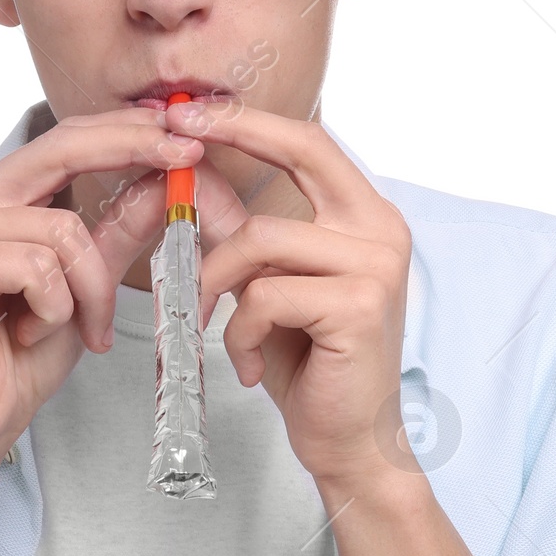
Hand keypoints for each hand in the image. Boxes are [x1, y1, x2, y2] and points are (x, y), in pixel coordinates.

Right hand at [0, 110, 201, 507]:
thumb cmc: (22, 355)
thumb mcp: (87, 283)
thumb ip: (117, 231)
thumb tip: (166, 181)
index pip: (65, 140)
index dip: (126, 130)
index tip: (184, 133)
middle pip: (62, 150)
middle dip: (133, 149)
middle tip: (186, 159)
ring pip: (63, 229)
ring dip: (90, 289)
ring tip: (77, 328)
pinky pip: (38, 269)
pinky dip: (56, 309)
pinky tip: (31, 333)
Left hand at [166, 99, 414, 500]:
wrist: (349, 444)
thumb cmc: (310, 367)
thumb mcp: (267, 289)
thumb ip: (241, 236)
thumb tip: (195, 180)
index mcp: (366, 217)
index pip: (309, 142)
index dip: (249, 120)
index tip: (191, 111)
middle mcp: (381, 230)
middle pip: (300, 152)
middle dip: (234, 134)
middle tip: (174, 137)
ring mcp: (375, 265)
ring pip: (259, 239)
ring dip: (216, 286)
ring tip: (215, 331)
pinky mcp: (357, 305)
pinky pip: (263, 296)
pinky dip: (240, 334)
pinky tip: (253, 367)